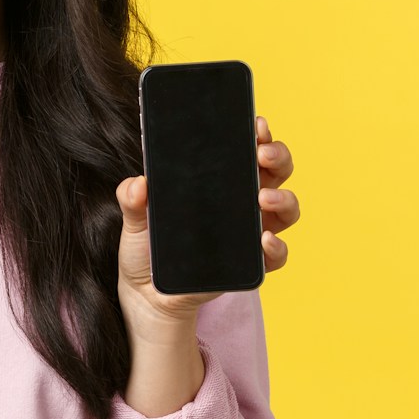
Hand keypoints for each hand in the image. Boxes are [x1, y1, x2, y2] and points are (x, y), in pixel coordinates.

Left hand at [116, 114, 298, 329]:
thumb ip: (132, 198)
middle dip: (278, 156)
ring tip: (263, 198)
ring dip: (284, 198)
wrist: (146, 294)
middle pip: (275, 170)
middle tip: (262, 154)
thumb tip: (138, 184)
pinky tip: (265, 240)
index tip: (257, 124)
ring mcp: (250, 231)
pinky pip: (276, 254)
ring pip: (286, 208)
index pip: (247, 149)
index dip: (259, 134)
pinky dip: (277, 247)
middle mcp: (242, 201)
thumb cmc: (146, 246)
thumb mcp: (135, 218)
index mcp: (219, 180)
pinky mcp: (252, 263)